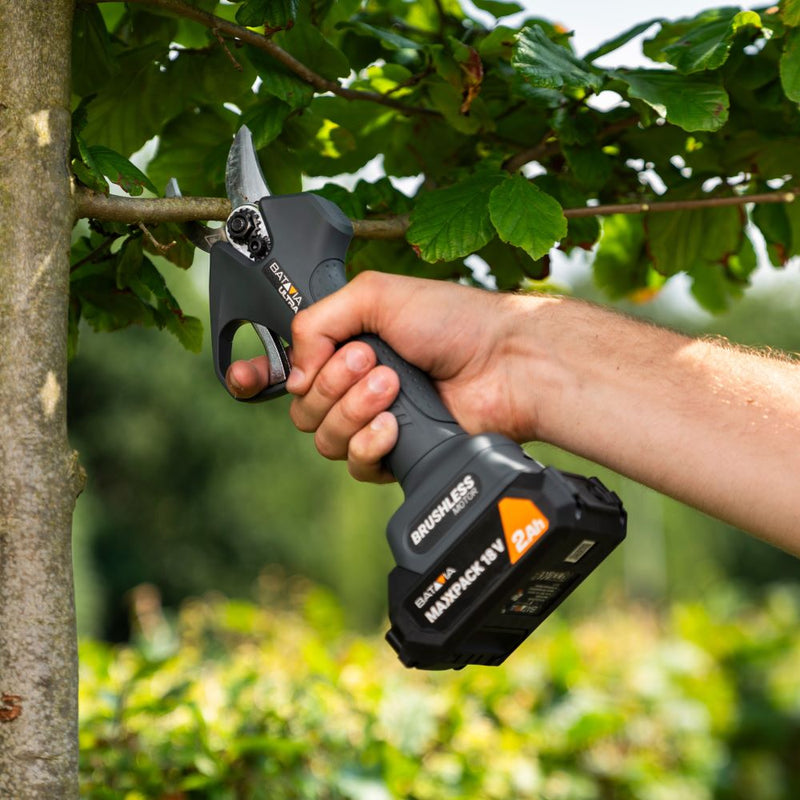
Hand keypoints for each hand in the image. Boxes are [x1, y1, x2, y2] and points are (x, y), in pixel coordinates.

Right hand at [227, 271, 551, 481]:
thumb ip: (318, 321)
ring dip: (352, 408)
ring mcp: (375, 422)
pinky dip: (369, 442)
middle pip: (300, 408)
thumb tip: (293, 371)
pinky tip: (393, 425)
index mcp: (345, 345)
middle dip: (330, 383)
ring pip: (323, 438)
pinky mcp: (397, 455)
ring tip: (393, 384)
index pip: (285, 367)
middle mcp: (354, 386)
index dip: (254, 375)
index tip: (242, 376)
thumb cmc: (453, 321)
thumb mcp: (375, 295)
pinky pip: (356, 464)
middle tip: (372, 360)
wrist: (505, 363)